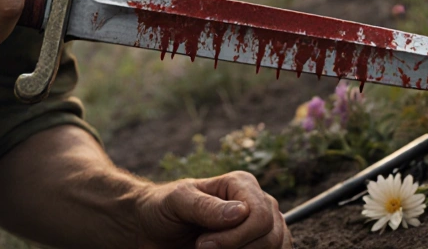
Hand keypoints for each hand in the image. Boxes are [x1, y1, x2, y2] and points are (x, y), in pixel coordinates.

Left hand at [135, 171, 290, 248]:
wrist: (153, 228)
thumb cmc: (163, 209)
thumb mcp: (177, 202)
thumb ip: (205, 206)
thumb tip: (241, 212)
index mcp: (242, 184)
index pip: (260, 217)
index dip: (235, 238)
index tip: (202, 244)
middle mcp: (258, 202)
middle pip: (270, 237)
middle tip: (202, 248)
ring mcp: (262, 226)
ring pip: (274, 248)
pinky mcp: (258, 244)